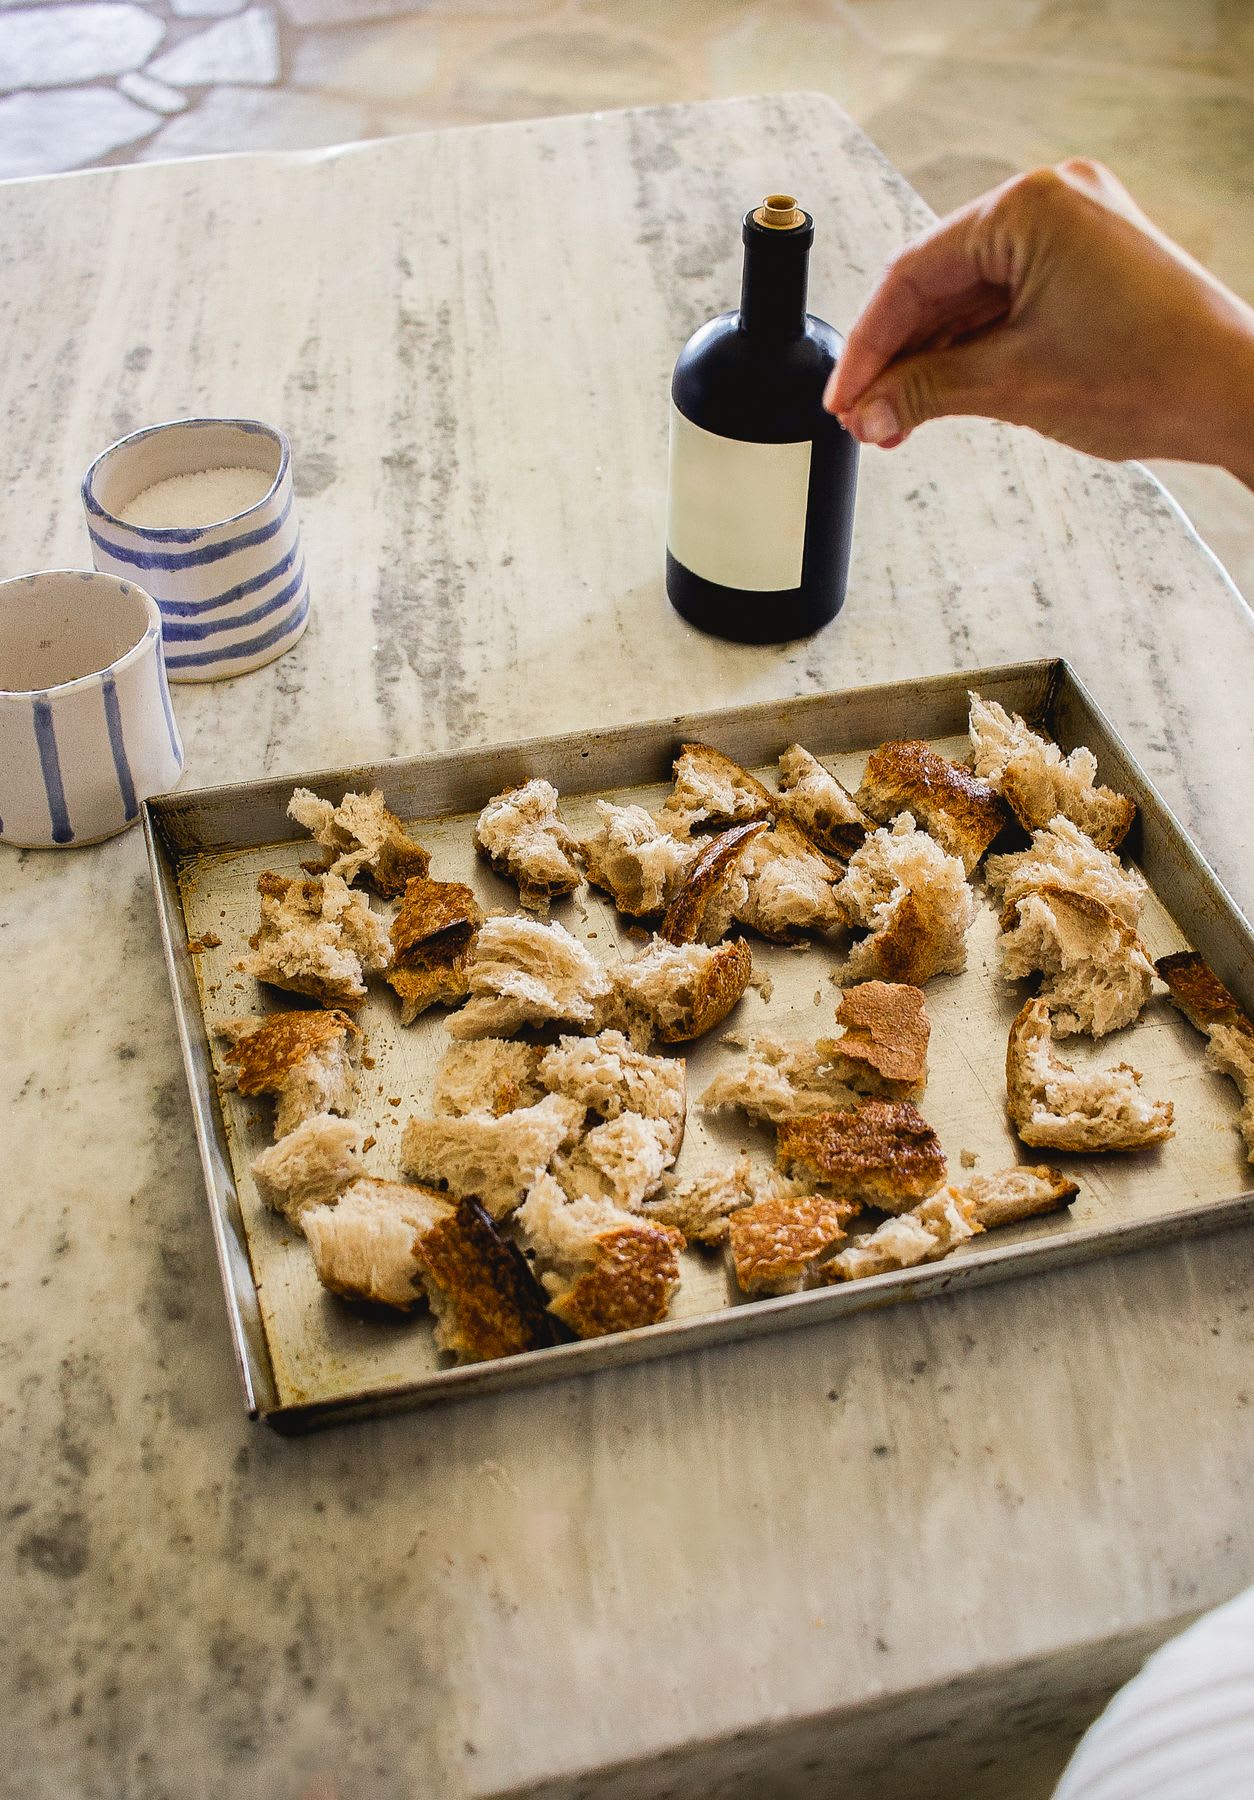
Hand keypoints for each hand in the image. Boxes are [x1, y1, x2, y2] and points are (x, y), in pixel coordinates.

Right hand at [824, 158, 1253, 486]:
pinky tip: (941, 394)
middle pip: (939, 283)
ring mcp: (1073, 230)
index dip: (868, 345)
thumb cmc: (1151, 373)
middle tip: (866, 417)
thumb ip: (925, 392)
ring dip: (932, 359)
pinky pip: (1007, 303)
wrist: (1236, 395)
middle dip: (899, 357)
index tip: (842, 399)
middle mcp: (1051, 202)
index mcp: (1029, 207)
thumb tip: (869, 414)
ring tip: (897, 420)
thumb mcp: (1013, 385)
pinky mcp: (1088, 264)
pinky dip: (973, 350)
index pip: (913, 274)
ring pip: (971, 298)